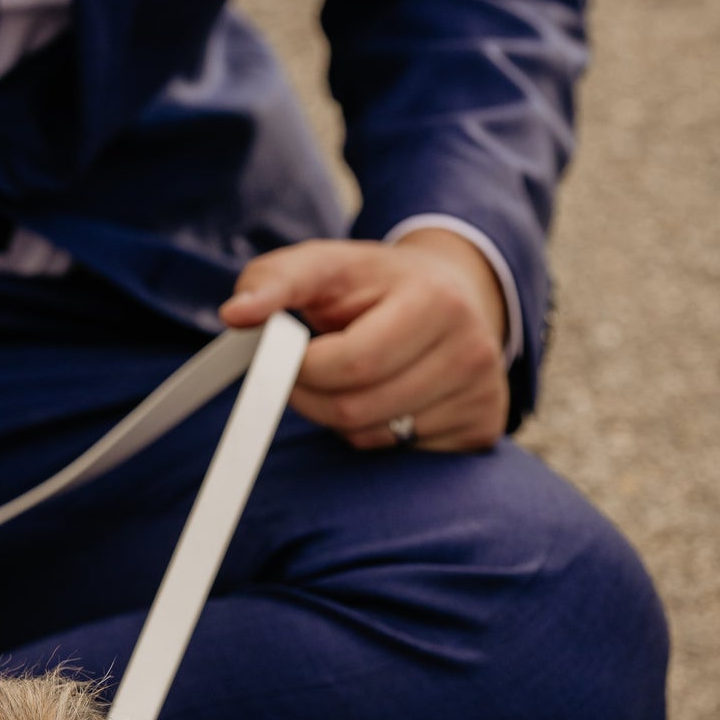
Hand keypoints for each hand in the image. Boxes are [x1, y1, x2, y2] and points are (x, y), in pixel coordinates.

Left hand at [220, 229, 510, 452]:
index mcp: (435, 301)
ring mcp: (483, 393)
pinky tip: (390, 397)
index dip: (301, 370)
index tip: (285, 358)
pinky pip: (401, 454)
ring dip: (342, 418)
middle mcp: (472, 349)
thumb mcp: (327, 264)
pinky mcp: (483, 427)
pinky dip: (378, 433)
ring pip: (373, 437)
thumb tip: (236, 313)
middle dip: (313, 397)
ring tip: (353, 377)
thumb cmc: (378, 283)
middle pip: (356, 409)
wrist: (456, 291)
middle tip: (308, 372)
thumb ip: (273, 279)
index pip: (348, 364)